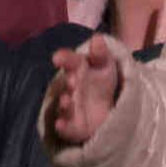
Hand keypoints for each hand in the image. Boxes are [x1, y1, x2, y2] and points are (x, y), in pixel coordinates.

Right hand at [43, 34, 125, 150]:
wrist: (107, 111)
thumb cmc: (102, 83)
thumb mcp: (106, 66)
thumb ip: (101, 54)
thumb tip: (97, 38)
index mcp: (77, 71)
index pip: (71, 62)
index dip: (65, 59)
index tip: (58, 57)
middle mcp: (70, 89)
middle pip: (67, 85)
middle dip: (68, 82)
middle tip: (74, 80)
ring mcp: (70, 108)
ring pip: (64, 106)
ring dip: (64, 103)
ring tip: (67, 99)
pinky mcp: (73, 127)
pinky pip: (66, 128)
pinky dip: (62, 126)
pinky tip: (60, 124)